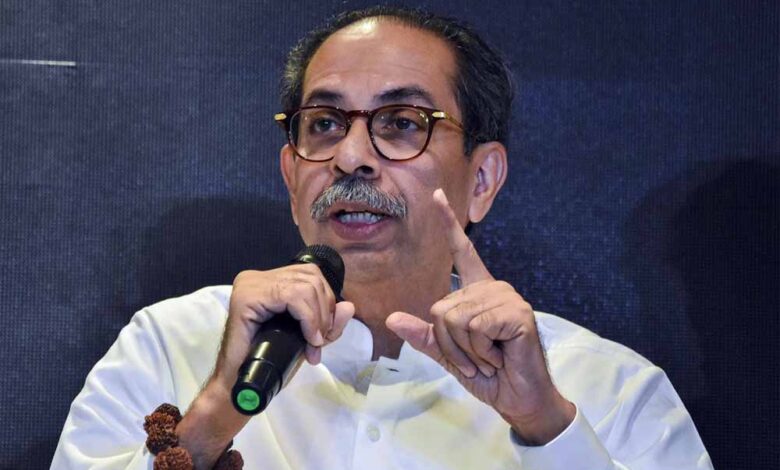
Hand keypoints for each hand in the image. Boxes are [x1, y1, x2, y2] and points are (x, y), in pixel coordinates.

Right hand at [177, 264, 354, 467]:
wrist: (240, 384)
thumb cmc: (270, 361)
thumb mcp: (307, 338)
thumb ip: (328, 323)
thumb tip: (349, 306)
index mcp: (269, 281)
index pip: (310, 275)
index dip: (327, 302)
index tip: (325, 334)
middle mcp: (257, 277)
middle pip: (311, 278)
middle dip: (325, 312)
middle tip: (319, 341)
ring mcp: (250, 284)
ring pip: (305, 285)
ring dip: (318, 317)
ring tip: (313, 342)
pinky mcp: (247, 297)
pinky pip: (292, 296)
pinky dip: (308, 318)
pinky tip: (309, 337)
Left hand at [386, 189, 574, 444]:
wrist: (518, 398)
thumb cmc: (488, 375)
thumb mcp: (450, 356)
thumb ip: (425, 336)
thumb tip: (392, 318)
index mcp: (478, 292)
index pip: (462, 251)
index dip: (448, 224)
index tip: (437, 195)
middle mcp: (493, 288)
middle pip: (441, 307)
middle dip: (449, 343)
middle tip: (476, 358)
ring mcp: (507, 298)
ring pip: (454, 317)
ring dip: (465, 351)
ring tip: (488, 358)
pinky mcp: (517, 312)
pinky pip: (474, 326)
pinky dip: (479, 351)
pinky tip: (499, 357)